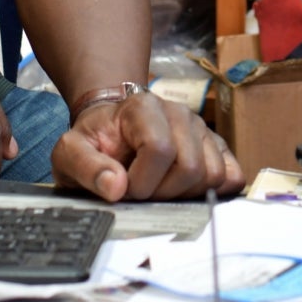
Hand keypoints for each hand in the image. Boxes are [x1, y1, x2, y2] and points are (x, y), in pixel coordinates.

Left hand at [51, 91, 240, 201]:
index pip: (160, 149)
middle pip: (190, 166)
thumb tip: (116, 187)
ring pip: (213, 175)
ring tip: (160, 189)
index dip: (142, 181)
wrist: (111, 129)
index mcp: (143, 107)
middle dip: (163, 192)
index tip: (124, 188)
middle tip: (142, 193)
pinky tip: (184, 190)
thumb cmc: (92, 142)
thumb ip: (86, 167)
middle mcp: (179, 113)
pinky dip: (213, 191)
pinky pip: (232, 176)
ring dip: (185, 194)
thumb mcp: (70, 153)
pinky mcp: (215, 147)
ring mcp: (202, 129)